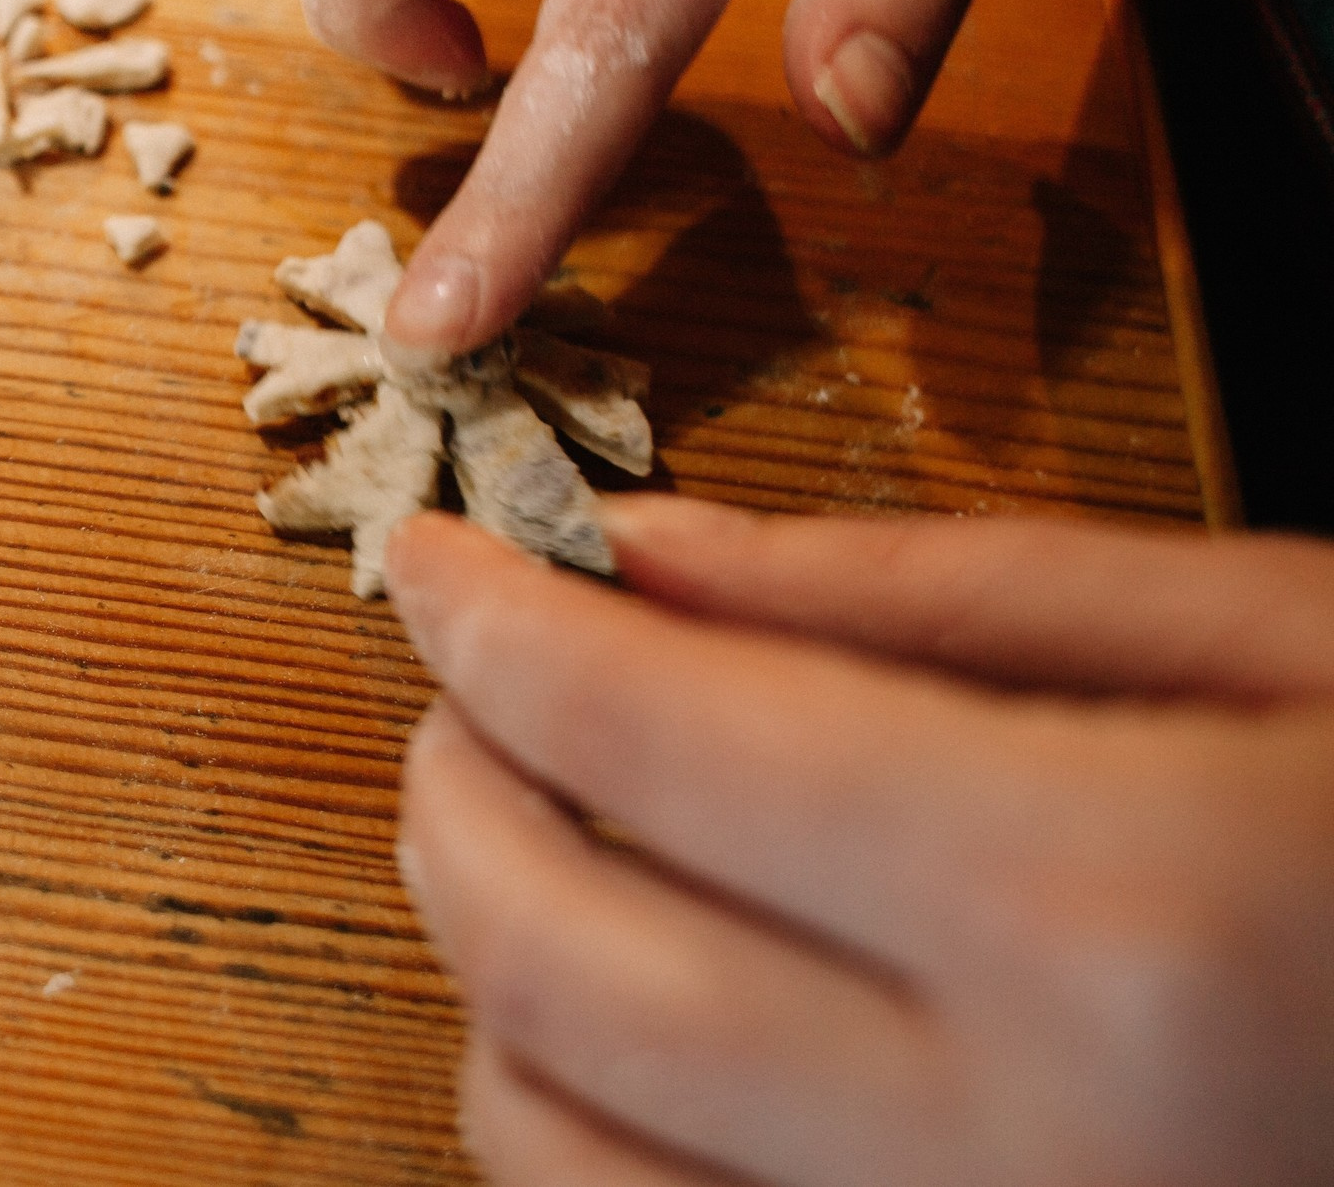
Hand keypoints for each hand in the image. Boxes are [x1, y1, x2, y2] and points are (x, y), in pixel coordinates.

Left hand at [387, 497, 1333, 1186]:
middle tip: (470, 682)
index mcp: (1115, 914)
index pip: (654, 732)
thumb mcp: (1286, 646)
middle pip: (550, 953)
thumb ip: (927, 602)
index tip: (431, 554)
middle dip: (451, 784)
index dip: (491, 622)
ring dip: (491, 967)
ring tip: (548, 837)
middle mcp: (1020, 1156)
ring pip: (550, 1148)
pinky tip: (643, 1022)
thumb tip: (642, 553)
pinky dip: (582, 1131)